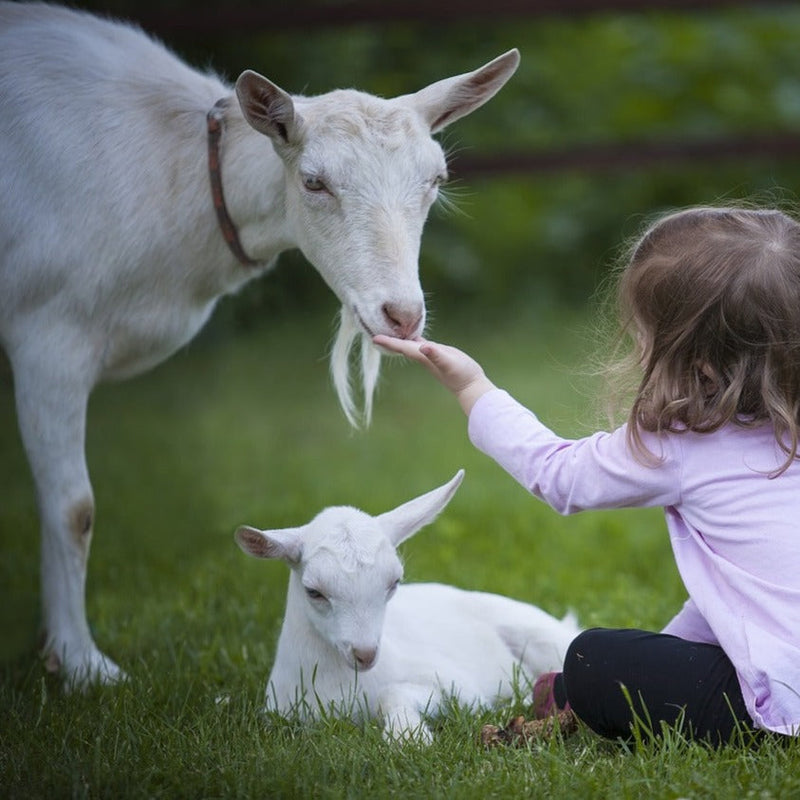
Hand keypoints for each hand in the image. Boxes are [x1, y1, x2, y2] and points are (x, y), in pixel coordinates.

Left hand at [373, 335, 496, 414]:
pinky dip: (414, 338)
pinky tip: (412, 334)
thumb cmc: (461, 375)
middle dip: (389, 340)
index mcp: (423, 357)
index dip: (389, 342)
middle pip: (402, 347)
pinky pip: (421, 344)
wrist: (471, 386)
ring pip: (410, 345)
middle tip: (374, 332)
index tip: (373, 338)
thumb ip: (436, 355)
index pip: (402, 347)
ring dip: (399, 339)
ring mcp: (430, 356)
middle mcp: (423, 357)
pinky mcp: (438, 354)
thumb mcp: (449, 362)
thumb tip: (424, 347)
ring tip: (388, 330)